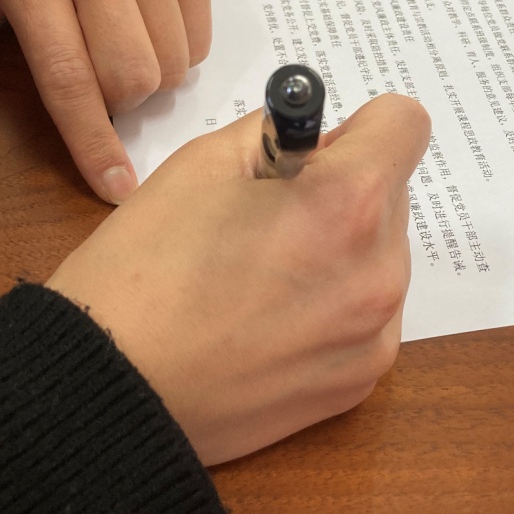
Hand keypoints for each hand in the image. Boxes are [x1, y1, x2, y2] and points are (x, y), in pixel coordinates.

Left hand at [0, 0, 210, 204]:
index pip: (65, 74)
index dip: (90, 140)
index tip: (114, 187)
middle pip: (128, 78)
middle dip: (116, 101)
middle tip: (96, 74)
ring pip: (169, 66)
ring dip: (149, 80)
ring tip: (123, 44)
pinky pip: (198, 42)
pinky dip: (177, 53)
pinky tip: (152, 23)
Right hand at [46, 93, 430, 465]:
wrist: (108, 389)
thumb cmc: (141, 268)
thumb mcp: (203, 163)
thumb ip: (281, 136)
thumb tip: (321, 143)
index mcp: (347, 203)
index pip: (405, 125)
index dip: (360, 126)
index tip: (316, 151)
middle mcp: (379, 270)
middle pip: (393, 195)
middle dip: (343, 192)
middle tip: (268, 218)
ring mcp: (375, 334)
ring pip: (381, 257)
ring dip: (343, 250)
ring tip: (260, 276)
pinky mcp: (361, 381)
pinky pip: (368, 316)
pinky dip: (334, 305)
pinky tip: (268, 320)